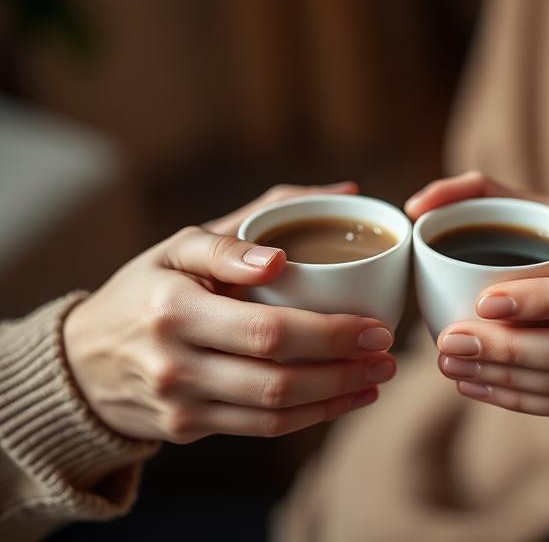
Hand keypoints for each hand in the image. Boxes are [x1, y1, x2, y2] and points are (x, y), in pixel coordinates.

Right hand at [64, 182, 396, 442]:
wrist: (85, 358)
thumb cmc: (146, 289)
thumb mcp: (181, 245)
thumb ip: (253, 222)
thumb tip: (338, 193)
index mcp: (174, 307)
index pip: (266, 329)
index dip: (329, 334)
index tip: (377, 324)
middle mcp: (174, 361)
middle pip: (277, 377)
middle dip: (344, 368)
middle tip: (388, 353)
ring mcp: (180, 403)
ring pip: (275, 410)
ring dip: (337, 397)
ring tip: (378, 378)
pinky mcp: (187, 430)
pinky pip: (261, 429)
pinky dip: (311, 417)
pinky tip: (345, 399)